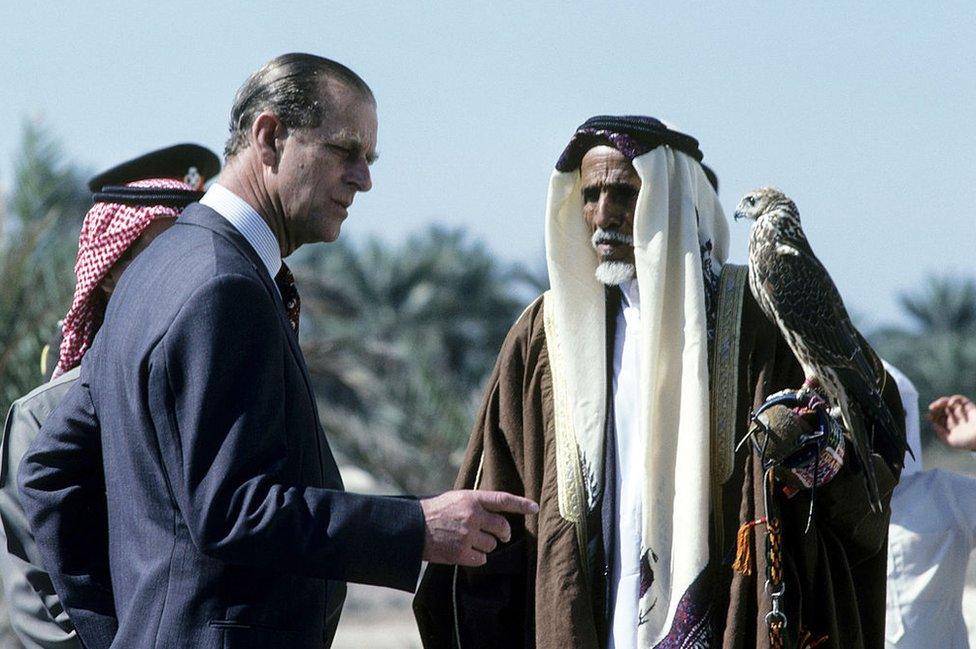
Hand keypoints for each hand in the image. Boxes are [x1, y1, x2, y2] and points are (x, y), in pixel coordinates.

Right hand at [419, 490, 537, 566]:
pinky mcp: (461, 553)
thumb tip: (497, 511)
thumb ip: (476, 503)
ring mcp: (467, 535)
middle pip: (502, 527)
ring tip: (470, 541)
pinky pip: (482, 559)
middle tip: (501, 535)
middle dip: (503, 533)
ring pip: (492, 545)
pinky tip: (465, 552)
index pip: (503, 500)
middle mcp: (472, 515)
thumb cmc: (435, 512)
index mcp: (472, 498)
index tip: (535, 508)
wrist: (412, 528)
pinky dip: (476, 558)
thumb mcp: (456, 499)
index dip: (521, 504)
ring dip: (486, 546)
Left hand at [929, 395, 975, 450]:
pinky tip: (949, 404)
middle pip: (942, 409)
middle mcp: (956, 418)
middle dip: (936, 408)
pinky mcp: (969, 406)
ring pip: (949, 403)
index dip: (933, 416)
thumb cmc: (968, 442)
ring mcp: (962, 412)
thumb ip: (940, 433)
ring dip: (941, 402)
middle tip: (932, 408)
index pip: (939, 418)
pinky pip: (960, 399)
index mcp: (951, 427)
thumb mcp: (950, 441)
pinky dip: (954, 399)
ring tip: (936, 405)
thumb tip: (933, 424)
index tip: (928, 416)